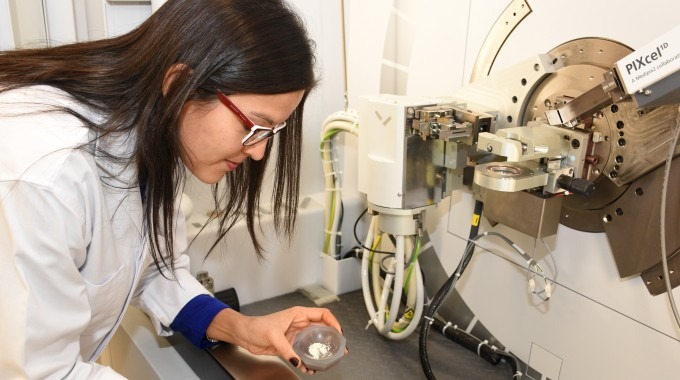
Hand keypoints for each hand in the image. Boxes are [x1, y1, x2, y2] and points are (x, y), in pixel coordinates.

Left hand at [205, 306, 346, 373]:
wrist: (244, 334)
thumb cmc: (257, 326)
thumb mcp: (273, 335)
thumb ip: (286, 349)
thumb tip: (298, 361)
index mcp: (299, 314)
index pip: (323, 314)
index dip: (334, 322)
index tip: (338, 334)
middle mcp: (300, 324)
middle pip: (322, 329)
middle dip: (332, 339)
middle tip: (340, 350)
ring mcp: (296, 335)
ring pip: (314, 343)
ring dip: (320, 353)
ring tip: (325, 363)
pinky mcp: (290, 346)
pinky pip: (303, 354)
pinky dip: (307, 361)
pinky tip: (308, 368)